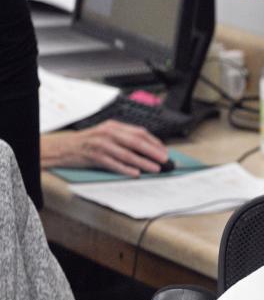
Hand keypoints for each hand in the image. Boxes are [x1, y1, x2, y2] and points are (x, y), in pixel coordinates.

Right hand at [41, 120, 167, 176]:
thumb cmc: (88, 142)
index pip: (139, 132)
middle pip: (136, 142)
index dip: (154, 142)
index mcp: (114, 126)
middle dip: (153, 151)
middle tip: (164, 159)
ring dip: (143, 162)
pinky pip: (113, 164)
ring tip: (155, 168)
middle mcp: (108, 133)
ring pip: (127, 154)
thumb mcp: (107, 134)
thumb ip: (124, 138)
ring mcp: (101, 144)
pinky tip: (135, 173)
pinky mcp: (94, 156)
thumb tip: (147, 149)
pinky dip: (125, 169)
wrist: (64, 147)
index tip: (164, 151)